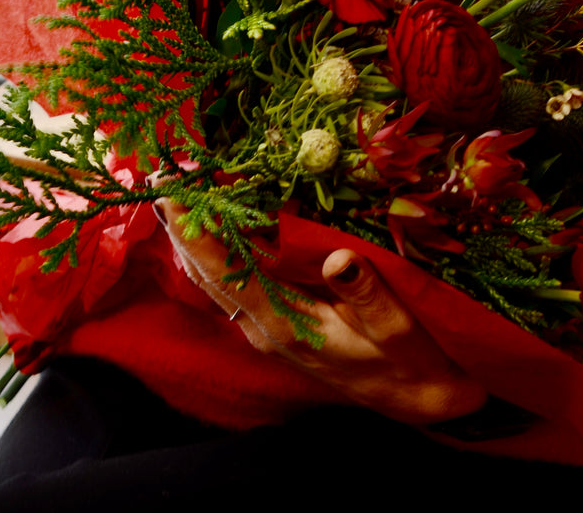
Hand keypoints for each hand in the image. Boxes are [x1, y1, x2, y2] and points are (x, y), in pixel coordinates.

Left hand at [155, 198, 486, 425]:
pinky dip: (218, 249)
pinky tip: (215, 224)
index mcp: (286, 324)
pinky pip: (235, 281)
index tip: (171, 195)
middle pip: (209, 273)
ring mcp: (267, 327)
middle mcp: (264, 327)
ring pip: (217, 278)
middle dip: (183, 227)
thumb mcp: (402, 331)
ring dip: (196, 237)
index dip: (195, 234)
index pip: (228, 273)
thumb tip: (338, 259)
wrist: (421, 402)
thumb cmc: (414, 364)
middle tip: (160, 179)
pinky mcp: (278, 322)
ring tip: (176, 193)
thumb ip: (368, 296)